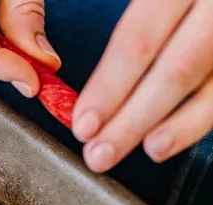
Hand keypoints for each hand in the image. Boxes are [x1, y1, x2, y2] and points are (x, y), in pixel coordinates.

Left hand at [74, 0, 212, 171]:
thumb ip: (121, 15)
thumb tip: (43, 54)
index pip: (139, 38)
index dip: (110, 86)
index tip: (83, 123)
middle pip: (178, 67)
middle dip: (134, 118)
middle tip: (100, 153)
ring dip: (179, 124)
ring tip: (148, 150)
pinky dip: (203, 115)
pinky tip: (176, 135)